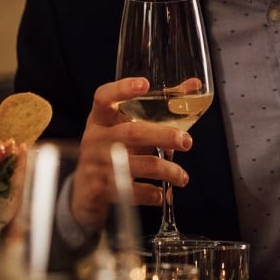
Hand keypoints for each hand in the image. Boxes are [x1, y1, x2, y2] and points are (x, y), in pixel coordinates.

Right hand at [70, 77, 192, 230]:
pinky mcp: (98, 189)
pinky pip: (130, 192)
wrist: (85, 191)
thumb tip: (194, 85)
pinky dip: (151, 194)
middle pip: (131, 133)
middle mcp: (95, 138)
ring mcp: (94, 164)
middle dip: (163, 136)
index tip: (145, 84)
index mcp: (100, 118)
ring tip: (182, 177)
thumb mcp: (127, 127)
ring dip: (166, 171)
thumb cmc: (113, 149)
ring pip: (136, 165)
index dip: (123, 89)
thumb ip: (159, 107)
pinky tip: (162, 194)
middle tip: (186, 141)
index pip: (104, 96)